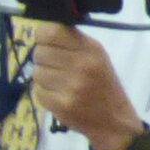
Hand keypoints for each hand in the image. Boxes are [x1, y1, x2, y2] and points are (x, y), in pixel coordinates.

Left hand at [25, 19, 143, 149]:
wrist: (113, 120)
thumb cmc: (102, 84)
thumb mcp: (96, 56)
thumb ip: (72, 42)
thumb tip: (41, 29)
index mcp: (91, 49)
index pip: (51, 32)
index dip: (42, 35)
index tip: (46, 41)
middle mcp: (81, 65)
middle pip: (40, 52)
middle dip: (43, 58)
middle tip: (55, 66)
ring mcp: (71, 86)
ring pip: (36, 72)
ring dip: (43, 77)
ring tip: (59, 82)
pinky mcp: (61, 105)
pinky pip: (36, 91)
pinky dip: (43, 93)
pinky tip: (58, 95)